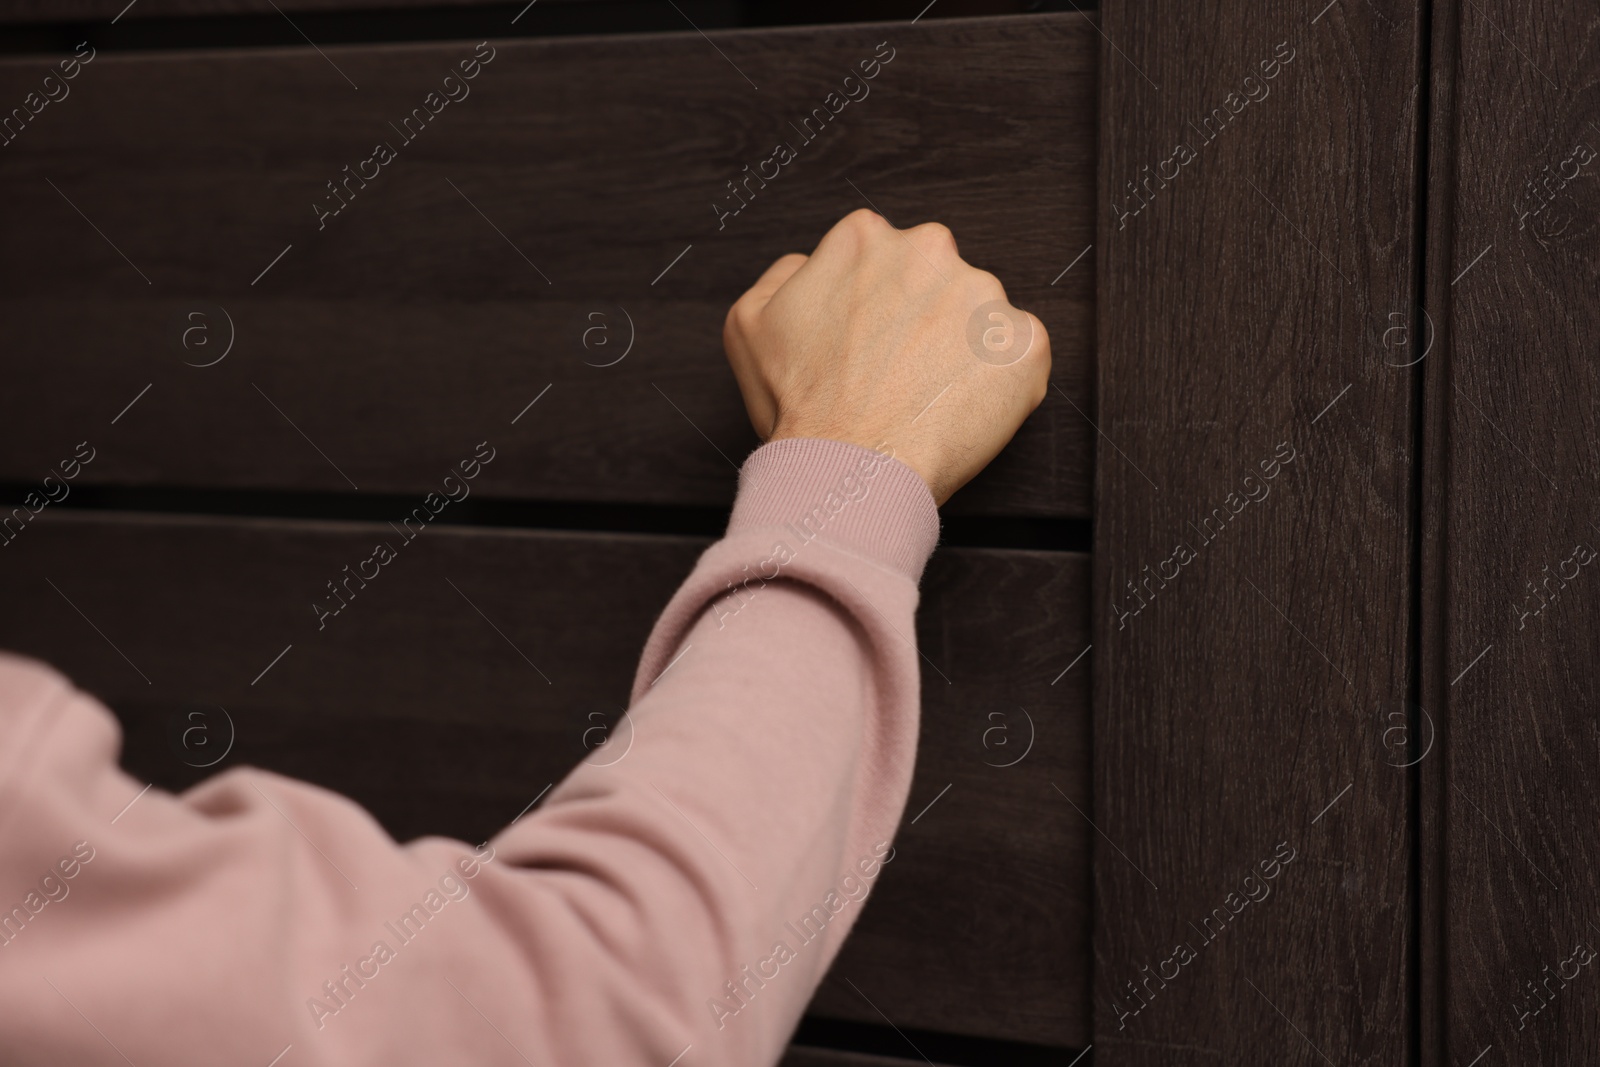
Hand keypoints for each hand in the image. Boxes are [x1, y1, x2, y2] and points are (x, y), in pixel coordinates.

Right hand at [722, 208, 1050, 505]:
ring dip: (960, 351)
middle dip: (922, 319)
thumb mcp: (751, 321)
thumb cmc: (800, 406)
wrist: (849, 469)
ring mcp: (984, 297)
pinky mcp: (1024, 345)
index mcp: (866, 238)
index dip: (873, 305)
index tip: (869, 343)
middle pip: (935, 278)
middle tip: (897, 374)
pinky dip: (998, 385)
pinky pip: (1020, 358)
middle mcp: (930, 250)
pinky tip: (960, 411)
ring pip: (980, 317)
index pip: (882, 256)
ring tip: (926, 399)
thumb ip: (786, 273)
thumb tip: (812, 266)